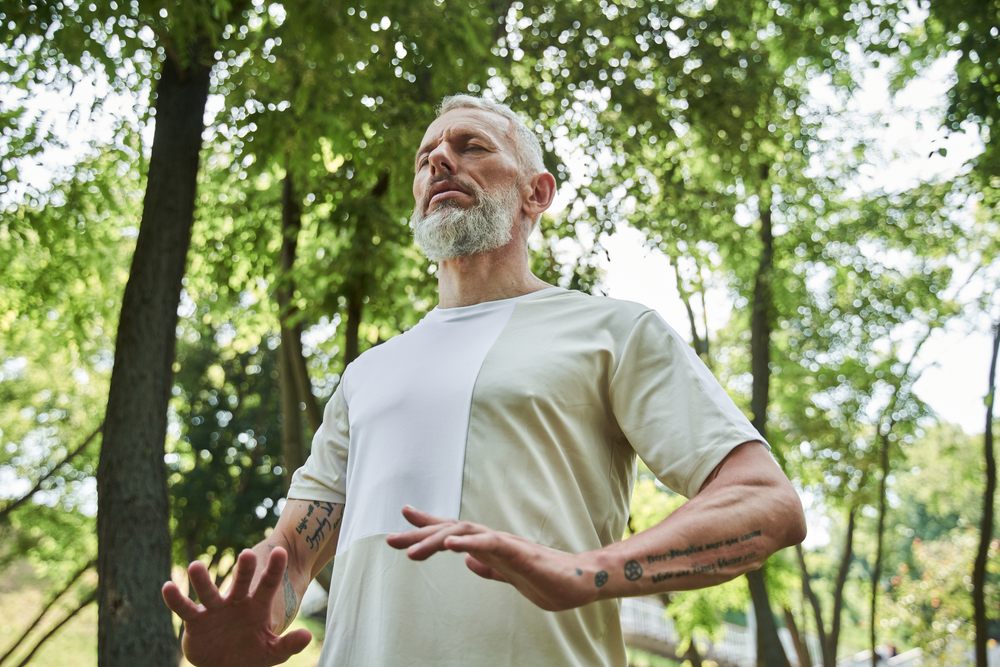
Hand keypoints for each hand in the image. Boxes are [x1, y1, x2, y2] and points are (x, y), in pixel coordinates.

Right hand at [161, 547, 311, 666]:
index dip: (275, 570)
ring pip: (208, 592)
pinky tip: (168, 586)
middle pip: (241, 582)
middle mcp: (236, 602)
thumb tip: (308, 635)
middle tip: (248, 553)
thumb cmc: (251, 653)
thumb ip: (288, 644)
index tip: (282, 552)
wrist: (225, 666)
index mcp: (257, 606)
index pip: (268, 585)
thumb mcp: (272, 651)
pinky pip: (185, 609)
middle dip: (244, 569)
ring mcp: (215, 610)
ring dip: (202, 580)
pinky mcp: (196, 622)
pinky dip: (176, 599)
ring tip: (195, 566)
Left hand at [385, 506, 597, 611]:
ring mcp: (506, 544)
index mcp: (490, 548)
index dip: (427, 525)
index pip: (454, 531)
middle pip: (451, 528)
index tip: (402, 518)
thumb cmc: (549, 580)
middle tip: (389, 539)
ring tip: (411, 550)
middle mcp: (494, 540)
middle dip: (419, 533)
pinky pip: (491, 543)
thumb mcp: (510, 577)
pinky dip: (469, 541)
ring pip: (465, 531)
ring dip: (436, 539)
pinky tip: (451, 545)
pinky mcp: (519, 552)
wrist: (580, 582)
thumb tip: (468, 562)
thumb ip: (490, 568)